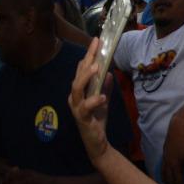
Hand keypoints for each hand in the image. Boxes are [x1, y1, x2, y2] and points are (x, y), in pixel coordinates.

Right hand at [67, 40, 112, 163]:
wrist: (97, 143)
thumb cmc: (97, 120)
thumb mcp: (103, 100)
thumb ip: (104, 86)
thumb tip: (108, 71)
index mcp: (79, 91)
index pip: (82, 70)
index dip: (88, 55)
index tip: (96, 41)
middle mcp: (74, 97)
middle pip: (78, 75)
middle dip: (87, 60)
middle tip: (96, 46)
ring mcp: (76, 107)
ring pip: (76, 89)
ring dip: (86, 77)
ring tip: (98, 67)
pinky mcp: (82, 118)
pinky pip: (85, 108)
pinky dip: (93, 101)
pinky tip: (102, 96)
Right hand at [161, 111, 183, 183]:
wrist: (178, 126)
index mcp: (175, 165)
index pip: (178, 182)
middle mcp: (168, 163)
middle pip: (168, 180)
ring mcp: (165, 158)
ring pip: (163, 174)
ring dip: (166, 182)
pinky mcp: (164, 153)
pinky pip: (162, 167)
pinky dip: (163, 173)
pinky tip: (165, 173)